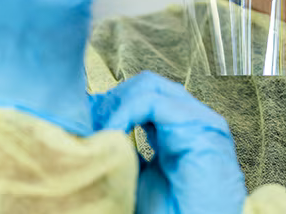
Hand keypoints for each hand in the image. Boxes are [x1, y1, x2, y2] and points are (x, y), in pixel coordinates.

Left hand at [94, 72, 246, 213]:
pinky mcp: (200, 127)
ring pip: (149, 87)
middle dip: (113, 99)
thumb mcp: (140, 176)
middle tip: (88, 121)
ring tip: (98, 128)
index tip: (85, 120)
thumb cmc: (176, 213)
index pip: (144, 95)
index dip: (113, 102)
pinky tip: (113, 131)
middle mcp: (192, 120)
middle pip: (147, 85)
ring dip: (117, 104)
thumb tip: (95, 134)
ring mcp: (200, 121)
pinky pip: (153, 103)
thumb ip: (126, 150)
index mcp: (180, 131)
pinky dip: (126, 112)